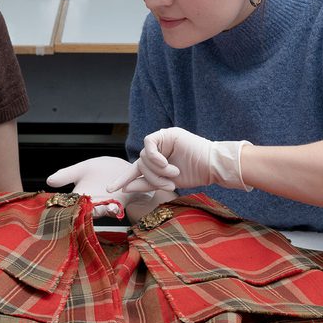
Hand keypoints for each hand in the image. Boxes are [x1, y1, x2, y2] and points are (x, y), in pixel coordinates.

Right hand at [47, 156, 139, 216]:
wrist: (124, 169)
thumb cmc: (103, 170)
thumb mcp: (82, 169)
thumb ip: (66, 175)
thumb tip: (49, 181)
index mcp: (81, 198)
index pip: (68, 206)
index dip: (62, 210)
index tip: (55, 211)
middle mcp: (92, 205)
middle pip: (83, 212)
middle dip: (80, 214)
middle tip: (75, 213)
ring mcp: (106, 205)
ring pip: (100, 212)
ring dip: (98, 212)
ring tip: (93, 209)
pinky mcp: (120, 204)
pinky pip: (116, 209)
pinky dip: (114, 209)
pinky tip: (112, 206)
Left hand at [107, 128, 252, 193]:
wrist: (212, 166)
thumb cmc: (193, 174)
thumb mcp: (165, 183)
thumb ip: (145, 183)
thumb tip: (125, 187)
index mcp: (157, 162)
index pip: (136, 170)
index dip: (122, 179)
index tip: (110, 189)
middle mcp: (158, 150)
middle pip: (139, 165)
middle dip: (151, 178)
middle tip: (168, 185)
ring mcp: (162, 140)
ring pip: (144, 158)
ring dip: (158, 171)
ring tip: (174, 174)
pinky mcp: (167, 133)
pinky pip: (149, 145)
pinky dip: (155, 157)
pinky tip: (167, 164)